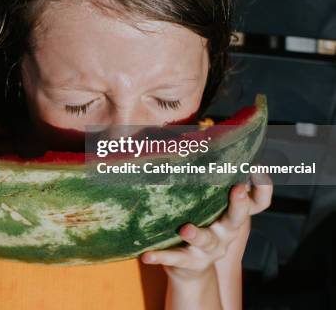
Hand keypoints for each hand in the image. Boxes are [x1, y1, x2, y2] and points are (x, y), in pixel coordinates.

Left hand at [141, 174, 272, 280]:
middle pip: (237, 219)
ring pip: (205, 240)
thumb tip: (195, 140)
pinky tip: (147, 255)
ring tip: (185, 229)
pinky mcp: (188, 262)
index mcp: (232, 217)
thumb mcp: (209, 208)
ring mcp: (209, 250)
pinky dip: (160, 257)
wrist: (191, 271)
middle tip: (239, 190)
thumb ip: (208, 186)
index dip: (262, 188)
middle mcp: (225, 233)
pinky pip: (174, 258)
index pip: (258, 203)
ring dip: (196, 234)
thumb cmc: (201, 227)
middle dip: (239, 205)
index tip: (258, 168)